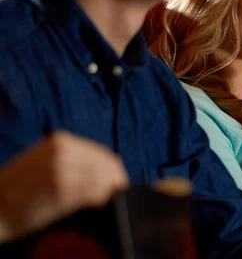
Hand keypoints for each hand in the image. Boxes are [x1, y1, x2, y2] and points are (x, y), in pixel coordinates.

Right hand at [0, 131, 128, 242]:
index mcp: (61, 141)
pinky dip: (101, 199)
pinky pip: (95, 193)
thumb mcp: (46, 159)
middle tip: (116, 192)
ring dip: (109, 190)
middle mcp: (63, 152)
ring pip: (105, 178)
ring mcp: (63, 170)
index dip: (114, 168)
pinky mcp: (62, 191)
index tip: (118, 179)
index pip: (102, 152)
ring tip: (102, 199)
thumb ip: (74, 158)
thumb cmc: (20, 185)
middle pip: (107, 164)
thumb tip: (108, 166)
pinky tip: (95, 204)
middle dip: (116, 179)